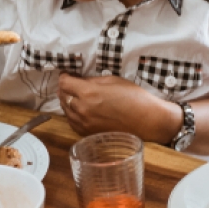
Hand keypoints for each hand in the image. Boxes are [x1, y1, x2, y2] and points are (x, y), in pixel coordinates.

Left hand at [59, 72, 180, 143]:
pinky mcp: (87, 133)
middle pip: (62, 96)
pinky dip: (73, 114)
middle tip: (73, 83)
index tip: (69, 74)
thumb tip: (79, 80)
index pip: (64, 83)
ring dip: (68, 101)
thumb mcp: (113, 80)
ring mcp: (83, 123)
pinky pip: (72, 122)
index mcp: (88, 93)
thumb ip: (92, 81)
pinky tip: (81, 109)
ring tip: (76, 96)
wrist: (146, 120)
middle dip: (66, 88)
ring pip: (65, 110)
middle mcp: (82, 109)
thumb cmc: (133, 97)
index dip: (65, 76)